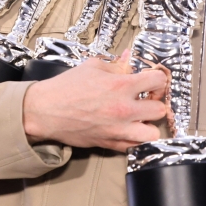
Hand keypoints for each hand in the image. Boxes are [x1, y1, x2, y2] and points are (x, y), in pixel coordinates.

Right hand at [22, 51, 166, 150]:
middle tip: (146, 99)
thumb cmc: (66, 87)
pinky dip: (135, 139)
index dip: (158, 79)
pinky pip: (134, 146)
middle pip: (160, 110)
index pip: (158, 81)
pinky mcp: (110, 143)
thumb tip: (129, 59)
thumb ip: (116, 65)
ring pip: (152, 133)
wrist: (45, 111)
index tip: (153, 81)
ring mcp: (118, 129)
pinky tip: (128, 129)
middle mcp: (124, 109)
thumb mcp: (93, 67)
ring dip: (149, 125)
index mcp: (121, 86)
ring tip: (140, 118)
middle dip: (155, 102)